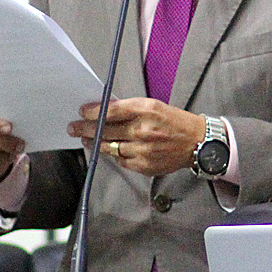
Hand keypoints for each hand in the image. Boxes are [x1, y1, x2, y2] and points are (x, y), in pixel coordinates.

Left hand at [68, 97, 208, 176]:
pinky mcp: (144, 165)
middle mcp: (143, 130)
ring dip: (95, 143)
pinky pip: (121, 160)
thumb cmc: (175, 122)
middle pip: (105, 130)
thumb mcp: (154, 106)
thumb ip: (131, 108)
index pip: (111, 110)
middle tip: (74, 128)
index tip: (83, 112)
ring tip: (86, 139)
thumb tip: (105, 111)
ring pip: (110, 147)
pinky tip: (109, 150)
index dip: (93, 111)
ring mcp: (143, 150)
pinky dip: (114, 154)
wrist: (197, 142)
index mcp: (147, 110)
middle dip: (86, 128)